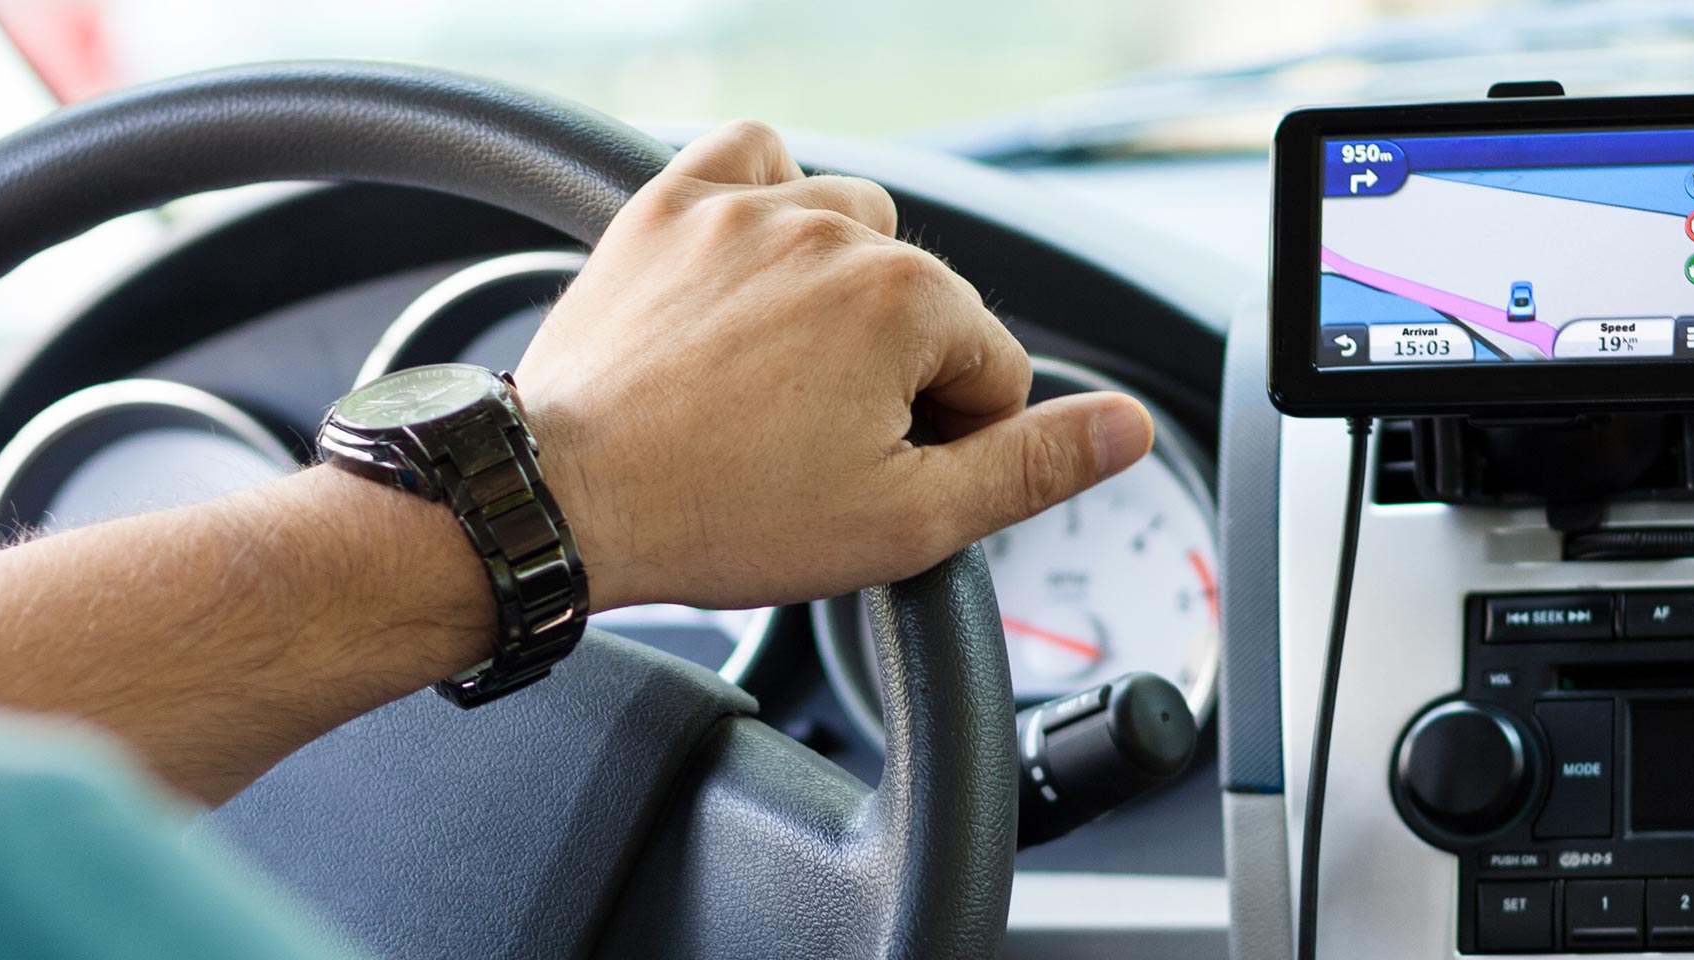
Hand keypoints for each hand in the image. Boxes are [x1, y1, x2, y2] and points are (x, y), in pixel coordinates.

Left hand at [517, 121, 1155, 610]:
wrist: (564, 500)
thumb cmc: (722, 516)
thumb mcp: (907, 523)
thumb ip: (1031, 465)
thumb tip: (1129, 427)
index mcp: (909, 302)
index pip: (992, 368)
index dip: (952, 439)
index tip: (881, 478)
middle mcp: (835, 231)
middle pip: (924, 299)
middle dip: (895, 370)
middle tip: (820, 446)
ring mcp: (748, 208)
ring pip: (849, 225)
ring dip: (839, 289)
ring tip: (784, 374)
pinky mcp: (671, 204)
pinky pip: (753, 157)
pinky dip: (768, 199)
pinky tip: (755, 270)